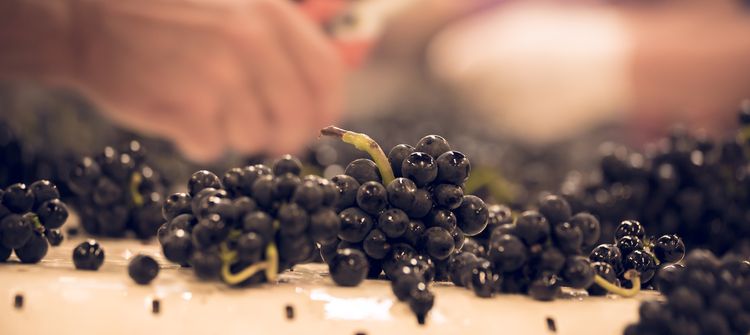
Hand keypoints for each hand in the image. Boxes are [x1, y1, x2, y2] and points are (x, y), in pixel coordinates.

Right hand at [70, 0, 343, 161]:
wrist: (87, 23)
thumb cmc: (165, 18)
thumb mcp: (232, 7)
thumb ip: (278, 40)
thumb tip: (320, 90)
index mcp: (269, 16)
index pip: (328, 75)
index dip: (325, 108)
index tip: (314, 123)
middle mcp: (251, 44)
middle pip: (298, 119)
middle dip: (283, 137)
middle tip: (263, 136)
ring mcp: (221, 79)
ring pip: (255, 138)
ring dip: (232, 134)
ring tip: (205, 107)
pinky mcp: (189, 111)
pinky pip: (213, 148)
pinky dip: (196, 142)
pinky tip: (179, 116)